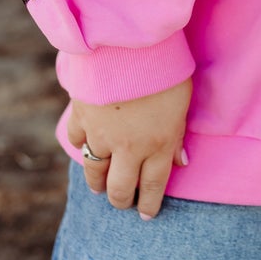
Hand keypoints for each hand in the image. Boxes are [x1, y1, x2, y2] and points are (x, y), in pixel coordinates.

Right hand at [65, 78, 192, 218]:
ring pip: (95, 172)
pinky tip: (85, 147)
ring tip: (99, 187)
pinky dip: (81, 146)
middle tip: (123, 202)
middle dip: (122, 200)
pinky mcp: (81, 116)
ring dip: (98, 183)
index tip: (147, 215)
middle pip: (120, 188)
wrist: (127, 44)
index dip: (150, 204)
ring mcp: (101, 134)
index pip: (154, 186)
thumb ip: (179, 133)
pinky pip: (77, 141)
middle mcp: (129, 147)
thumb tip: (181, 161)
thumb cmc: (164, 68)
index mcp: (159, 144)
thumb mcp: (183, 100)